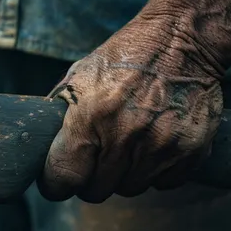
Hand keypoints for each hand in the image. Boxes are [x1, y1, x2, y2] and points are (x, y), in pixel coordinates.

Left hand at [38, 16, 223, 202]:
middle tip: (95, 159)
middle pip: (97, 190)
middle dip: (91, 179)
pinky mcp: (189, 151)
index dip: (56, 184)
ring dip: (124, 174)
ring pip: (130, 188)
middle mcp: (124, 136)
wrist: (181, 40)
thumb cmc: (123, 57)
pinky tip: (154, 145)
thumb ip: (61, 114)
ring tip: (127, 145)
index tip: (57, 181)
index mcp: (89, 117)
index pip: (63, 177)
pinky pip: (165, 183)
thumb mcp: (79, 77)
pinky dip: (157, 171)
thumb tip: (41, 147)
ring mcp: (159, 146)